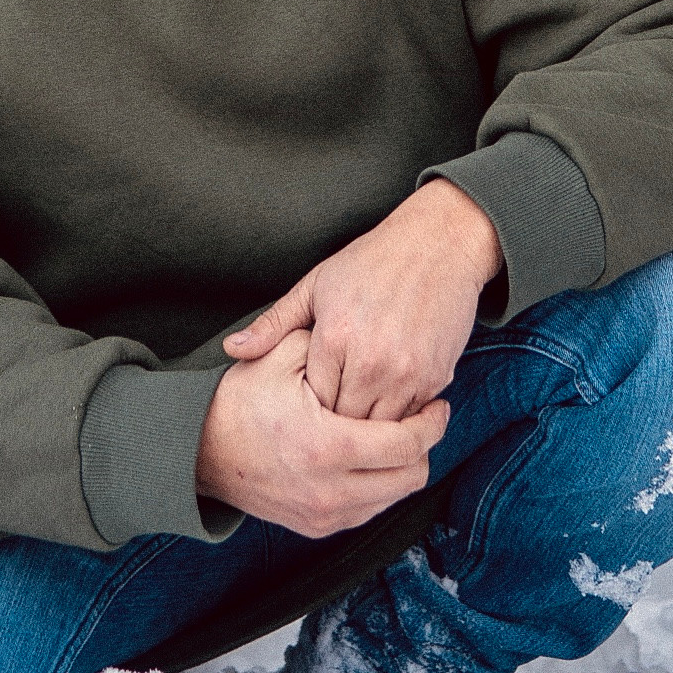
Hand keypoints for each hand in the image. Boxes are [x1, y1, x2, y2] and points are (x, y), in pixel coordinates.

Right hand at [195, 327, 447, 537]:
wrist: (198, 451)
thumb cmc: (239, 401)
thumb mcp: (279, 357)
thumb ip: (328, 347)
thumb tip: (375, 341)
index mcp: (325, 446)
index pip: (406, 444)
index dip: (432, 423)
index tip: (439, 403)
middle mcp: (329, 491)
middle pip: (410, 478)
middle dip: (424, 446)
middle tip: (424, 417)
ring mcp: (323, 515)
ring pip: (394, 498)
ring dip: (404, 467)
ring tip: (399, 433)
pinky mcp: (317, 528)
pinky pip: (370, 510)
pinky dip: (381, 484)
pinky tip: (373, 454)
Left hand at [223, 183, 502, 423]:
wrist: (440, 242)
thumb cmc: (374, 260)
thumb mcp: (316, 284)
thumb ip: (274, 323)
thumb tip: (231, 349)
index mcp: (335, 336)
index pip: (312, 401)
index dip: (309, 406)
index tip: (308, 402)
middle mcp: (371, 361)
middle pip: (344, 423)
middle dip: (336, 424)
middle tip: (331, 418)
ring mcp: (407, 373)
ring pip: (379, 429)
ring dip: (368, 426)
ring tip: (359, 413)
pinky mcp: (435, 378)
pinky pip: (411, 418)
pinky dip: (399, 417)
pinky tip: (389, 401)